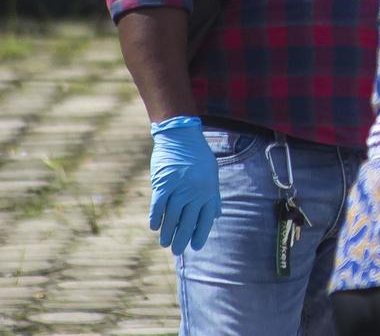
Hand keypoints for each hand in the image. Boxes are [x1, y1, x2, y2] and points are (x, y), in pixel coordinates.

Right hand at [149, 116, 220, 254]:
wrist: (181, 136)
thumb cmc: (198, 156)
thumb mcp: (212, 174)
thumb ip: (213, 196)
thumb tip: (216, 216)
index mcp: (209, 191)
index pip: (206, 220)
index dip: (200, 235)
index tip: (195, 247)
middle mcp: (196, 192)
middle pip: (188, 222)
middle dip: (182, 239)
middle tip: (176, 251)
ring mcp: (179, 188)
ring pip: (172, 218)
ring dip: (168, 233)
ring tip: (165, 243)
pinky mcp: (163, 184)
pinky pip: (158, 206)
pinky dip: (156, 218)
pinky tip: (154, 227)